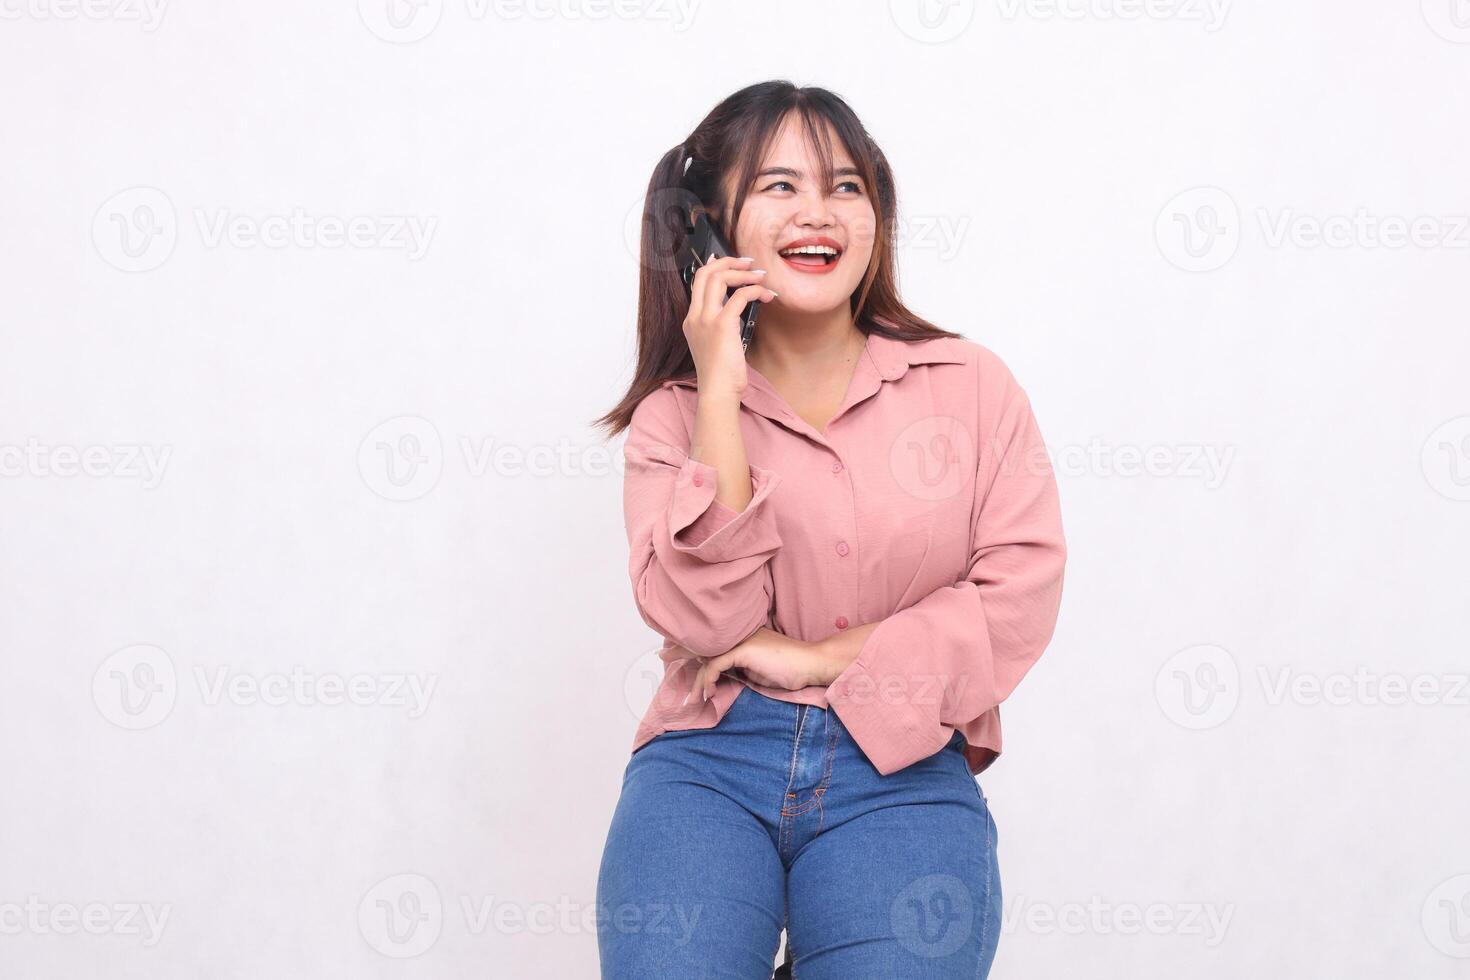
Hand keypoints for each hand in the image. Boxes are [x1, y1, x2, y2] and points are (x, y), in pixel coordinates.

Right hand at [683, 254, 776, 398]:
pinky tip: (767, 296)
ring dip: (744, 273)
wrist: (718, 391)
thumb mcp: (716, 344)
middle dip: (729, 261)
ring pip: (719, 278)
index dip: (716, 266)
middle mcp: (695, 316)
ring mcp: (706, 320)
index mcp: (692, 320)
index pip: (698, 281)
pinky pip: (740, 296)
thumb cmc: (722, 374)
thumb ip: (721, 324)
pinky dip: (755, 291)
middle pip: (705, 273)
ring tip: (761, 278)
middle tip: (750, 262)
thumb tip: (737, 307)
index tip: (734, 263)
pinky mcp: (722, 325)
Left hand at [687, 626, 864, 702]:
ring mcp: (740, 639)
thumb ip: (737, 667)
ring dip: (696, 679)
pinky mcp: (743, 649)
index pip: (711, 639)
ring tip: (690, 696)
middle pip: (702, 640)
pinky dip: (708, 680)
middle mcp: (738, 633)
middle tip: (663, 657)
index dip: (692, 644)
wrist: (809, 664)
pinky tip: (706, 692)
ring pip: (706, 656)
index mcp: (741, 636)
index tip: (676, 652)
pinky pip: (715, 665)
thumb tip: (716, 675)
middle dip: (681, 650)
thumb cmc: (787, 669)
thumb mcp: (756, 668)